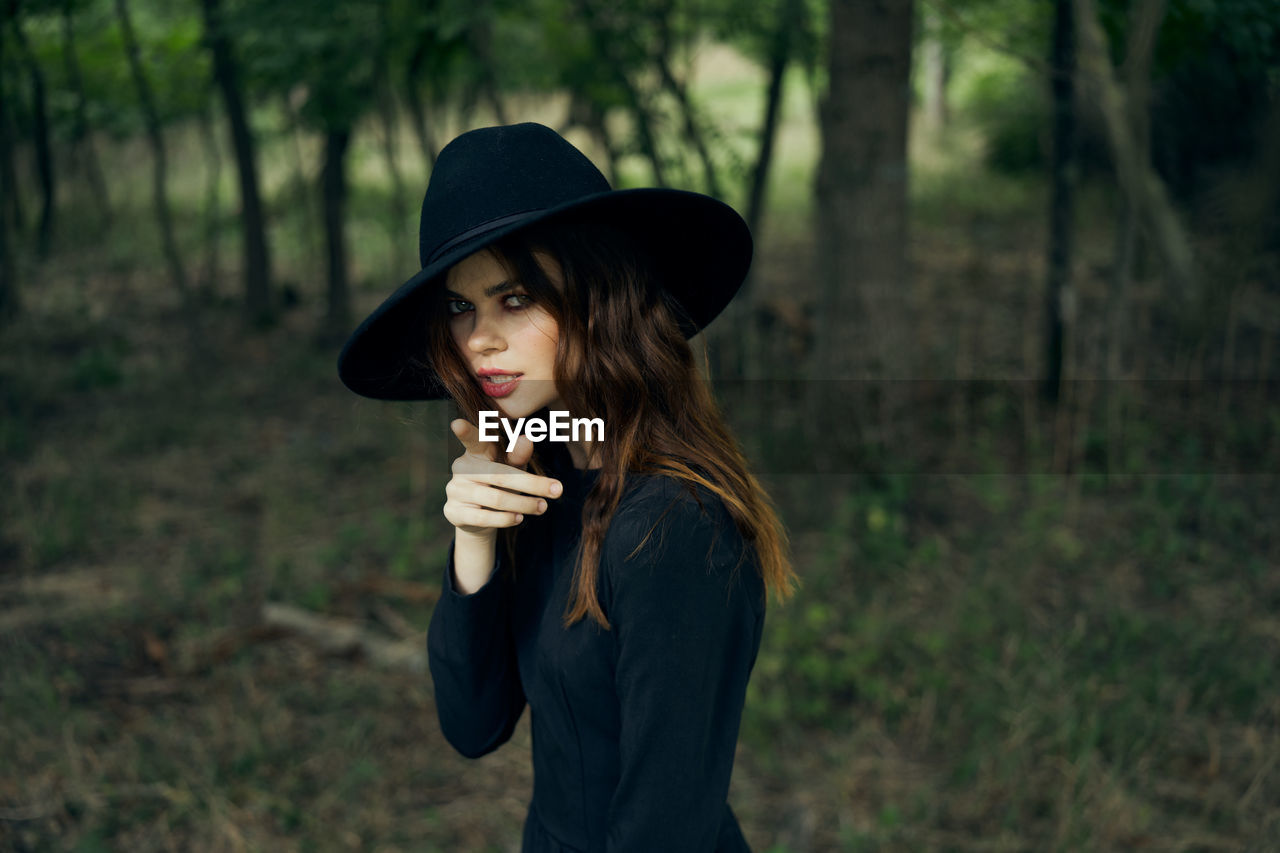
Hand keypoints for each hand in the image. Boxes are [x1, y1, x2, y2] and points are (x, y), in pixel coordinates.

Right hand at [443, 418, 562, 539]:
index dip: (465, 432)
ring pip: (496, 499)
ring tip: (543, 507)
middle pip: (500, 476)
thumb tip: (527, 439)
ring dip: (524, 505)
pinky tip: (519, 519)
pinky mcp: (454, 512)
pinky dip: (505, 519)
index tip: (457, 424)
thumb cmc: (498, 483)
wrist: (476, 517)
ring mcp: (456, 490)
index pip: (473, 440)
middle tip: (558, 490)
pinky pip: (483, 518)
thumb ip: (518, 455)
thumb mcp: (511, 467)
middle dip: (532, 484)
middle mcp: (462, 468)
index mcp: (476, 452)